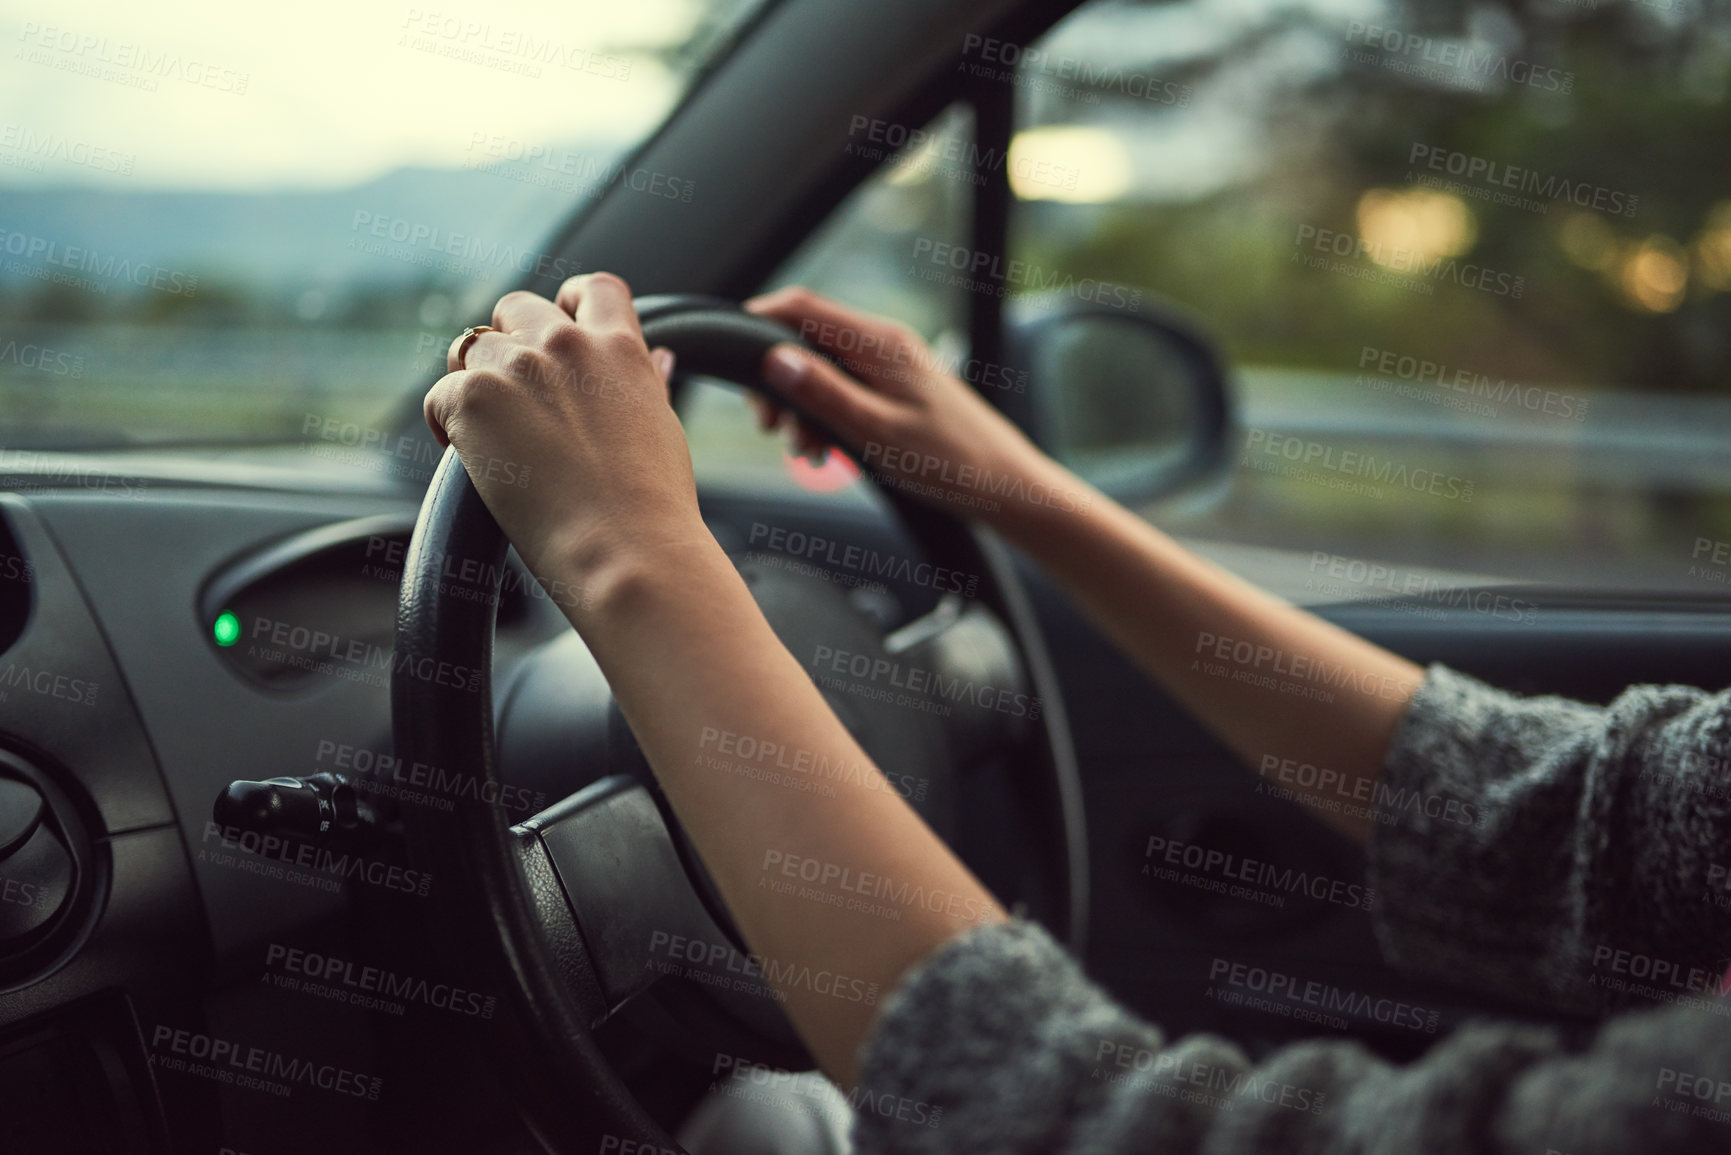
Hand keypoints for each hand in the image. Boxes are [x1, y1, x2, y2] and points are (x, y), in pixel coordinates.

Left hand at [423, 273, 714, 607]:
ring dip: (473, 382)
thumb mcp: (662, 427)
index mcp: (620, 348)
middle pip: (515, 308)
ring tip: (488, 433)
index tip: (559, 321)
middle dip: (507, 342)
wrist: (627, 550)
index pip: (592, 289)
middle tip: (512, 394)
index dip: (568, 300)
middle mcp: (567, 344)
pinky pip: (441, 395)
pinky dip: (447, 423)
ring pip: (469, 347)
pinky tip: (468, 457)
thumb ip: (648, 382)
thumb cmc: (654, 507)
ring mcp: (518, 367)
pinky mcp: (474, 398)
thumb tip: (660, 356)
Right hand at [745, 287, 1089, 523]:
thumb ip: (824, 394)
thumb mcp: (876, 433)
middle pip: (806, 339)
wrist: (1005, 486)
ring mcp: (890, 365)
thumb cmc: (952, 462)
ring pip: (821, 369)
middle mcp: (884, 343)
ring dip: (801, 406)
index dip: (758, 322)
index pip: (802, 306)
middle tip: (769, 427)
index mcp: (879, 343)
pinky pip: (843, 389)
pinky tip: (825, 452)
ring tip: (804, 453)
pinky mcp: (894, 388)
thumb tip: (773, 359)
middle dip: (778, 381)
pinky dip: (824, 416)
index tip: (731, 356)